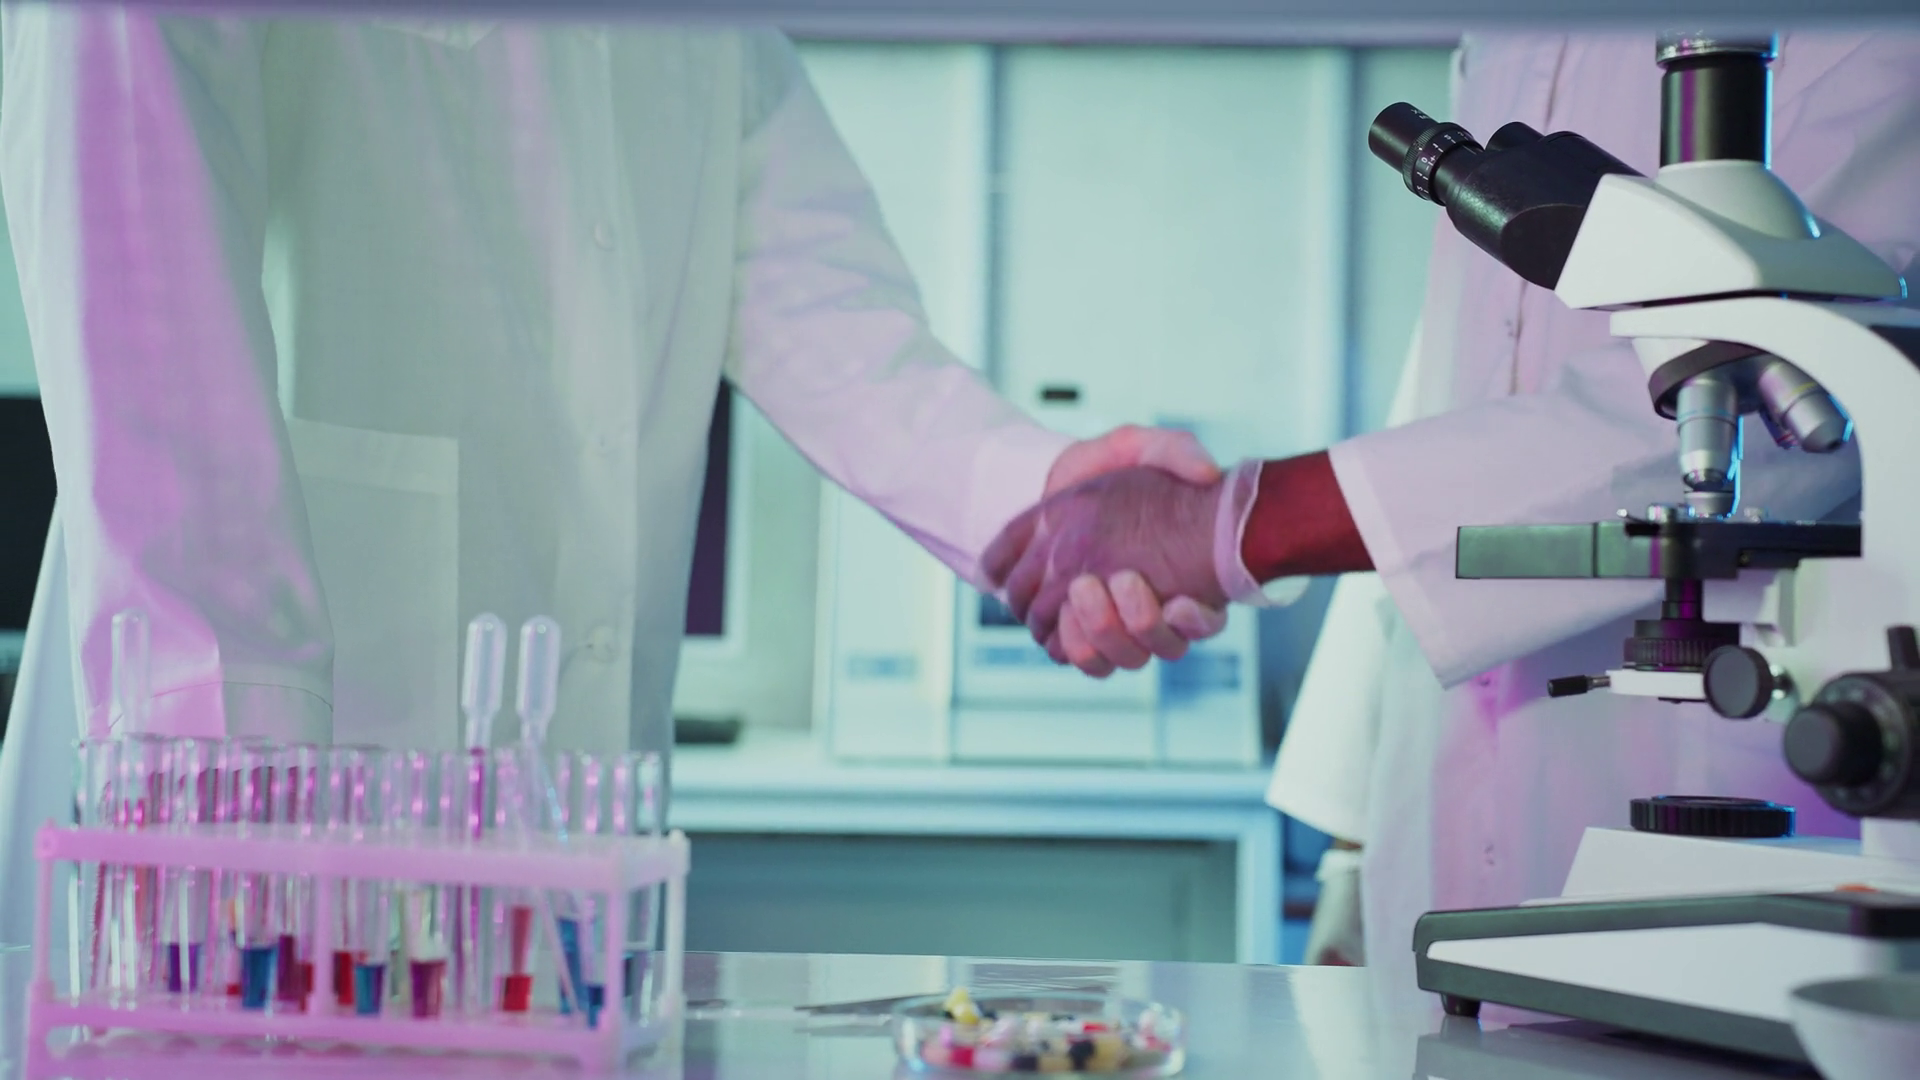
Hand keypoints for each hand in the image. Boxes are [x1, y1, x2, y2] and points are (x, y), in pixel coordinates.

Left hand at [987, 461, 1229, 672]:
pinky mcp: (1071, 633)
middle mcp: (1155, 612)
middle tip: (1121, 579)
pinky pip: (1073, 659)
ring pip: (1118, 658)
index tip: (1180, 601)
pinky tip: (1058, 613)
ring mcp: (1113, 627)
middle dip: (1140, 621)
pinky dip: (1066, 643)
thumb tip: (1206, 472)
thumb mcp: (1138, 448)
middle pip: (1161, 647)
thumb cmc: (1103, 470)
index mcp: (1184, 576)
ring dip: (1101, 633)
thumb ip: (1175, 451)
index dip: (1197, 621)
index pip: (1206, 620)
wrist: (1043, 485)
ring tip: (1080, 591)